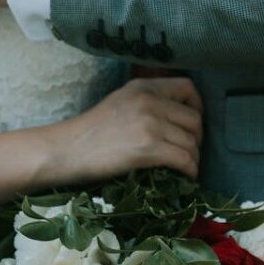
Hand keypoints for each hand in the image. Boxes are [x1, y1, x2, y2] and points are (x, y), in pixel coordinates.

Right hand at [49, 78, 204, 183]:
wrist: (66, 150)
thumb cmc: (89, 133)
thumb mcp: (118, 103)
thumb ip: (144, 103)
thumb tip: (173, 119)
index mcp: (142, 87)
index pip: (187, 88)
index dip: (197, 106)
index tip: (192, 125)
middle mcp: (149, 100)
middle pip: (194, 119)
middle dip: (197, 139)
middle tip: (189, 152)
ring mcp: (149, 124)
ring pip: (191, 142)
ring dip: (193, 159)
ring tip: (186, 169)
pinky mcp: (148, 148)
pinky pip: (184, 159)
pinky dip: (190, 170)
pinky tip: (184, 177)